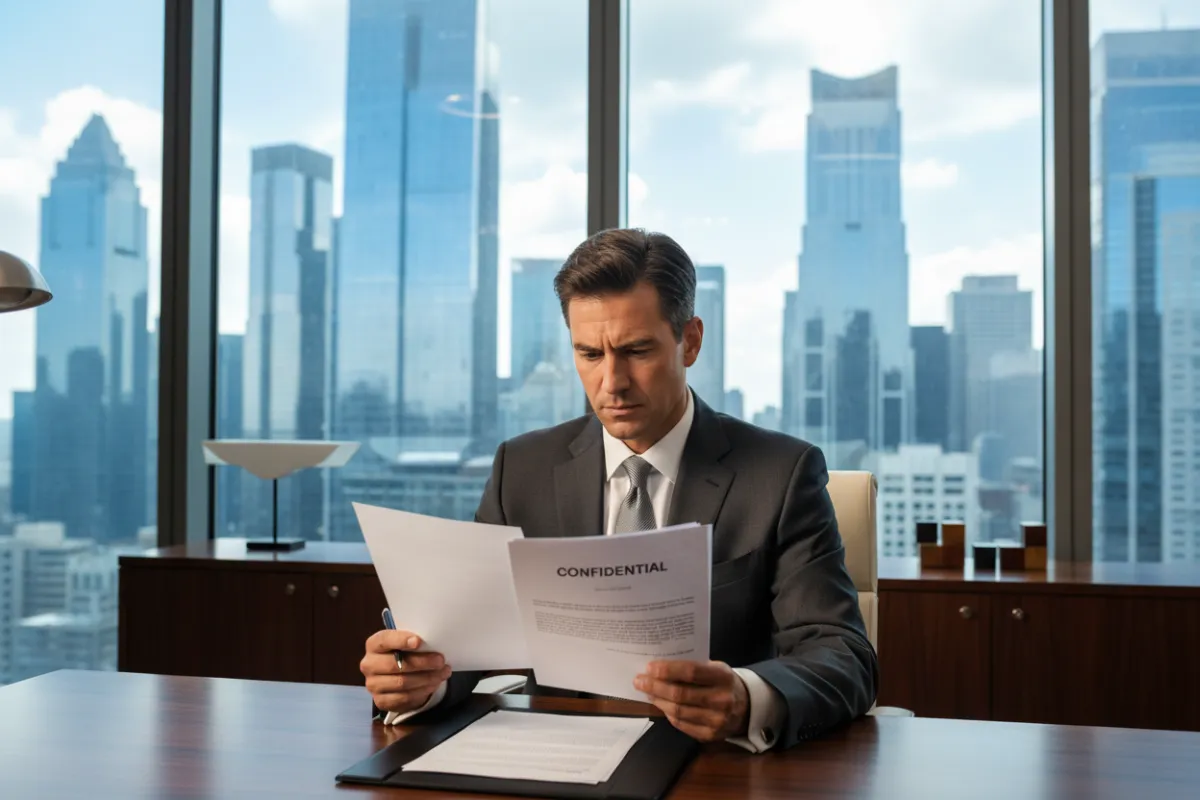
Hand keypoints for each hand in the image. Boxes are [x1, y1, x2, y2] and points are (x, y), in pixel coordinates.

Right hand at [361, 629, 451, 713]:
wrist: (397, 676)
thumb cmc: (403, 653)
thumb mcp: (406, 643)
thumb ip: (413, 642)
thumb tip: (433, 644)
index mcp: (373, 644)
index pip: (384, 640)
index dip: (401, 640)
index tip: (418, 641)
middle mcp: (369, 664)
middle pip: (396, 665)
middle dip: (422, 662)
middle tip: (440, 660)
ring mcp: (373, 685)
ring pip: (402, 683)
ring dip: (427, 678)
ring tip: (442, 673)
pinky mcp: (381, 701)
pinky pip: (404, 698)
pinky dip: (422, 691)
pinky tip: (433, 684)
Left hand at [634, 660, 748, 741]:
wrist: (747, 708)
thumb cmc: (724, 682)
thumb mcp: (715, 668)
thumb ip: (693, 667)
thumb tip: (659, 667)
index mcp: (723, 677)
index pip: (690, 672)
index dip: (667, 670)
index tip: (649, 667)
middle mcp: (721, 700)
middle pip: (680, 694)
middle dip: (655, 687)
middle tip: (639, 680)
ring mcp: (717, 720)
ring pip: (678, 711)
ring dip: (658, 701)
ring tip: (647, 692)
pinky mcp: (710, 736)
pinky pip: (682, 724)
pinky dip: (668, 714)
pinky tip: (661, 704)